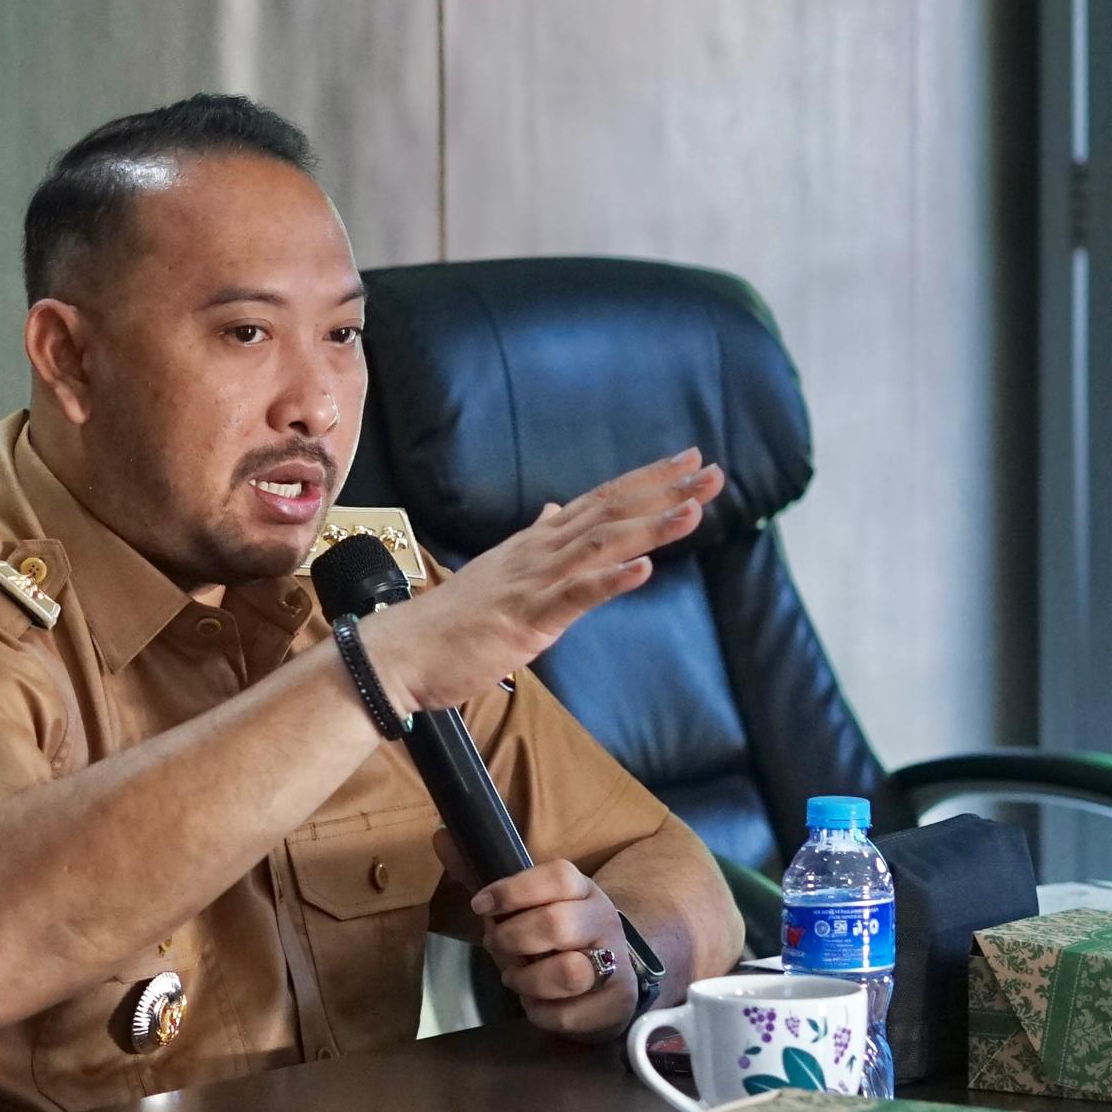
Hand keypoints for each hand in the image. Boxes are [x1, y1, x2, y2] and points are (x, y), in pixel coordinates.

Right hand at [357, 451, 721, 714]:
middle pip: (609, 513)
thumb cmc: (450, 621)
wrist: (400, 651)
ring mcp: (532, 582)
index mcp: (535, 544)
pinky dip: (611, 580)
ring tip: (693, 510)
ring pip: (599, 546)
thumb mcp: (498, 572)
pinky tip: (644, 569)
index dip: (645, 479)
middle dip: (663, 491)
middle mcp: (538, 553)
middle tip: (711, 472)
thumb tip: (553, 510)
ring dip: (649, 527)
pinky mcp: (524, 618)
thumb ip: (533, 541)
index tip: (686, 460)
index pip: (600, 501)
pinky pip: (574, 596)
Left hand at [459, 850, 643, 1037]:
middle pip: (556, 924)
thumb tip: (440, 836)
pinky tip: (538, 1001)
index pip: (557, 876)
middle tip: (495, 945)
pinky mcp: (617, 1004)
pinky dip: (539, 1011)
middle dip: (512, 939)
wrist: (606, 982)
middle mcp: (605, 921)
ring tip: (516, 979)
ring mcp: (617, 964)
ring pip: (567, 972)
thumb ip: (484, 877)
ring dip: (527, 980)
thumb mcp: (526, 906)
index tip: (480, 905)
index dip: (512, 890)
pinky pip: (566, 1014)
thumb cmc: (555, 939)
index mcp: (582, 890)